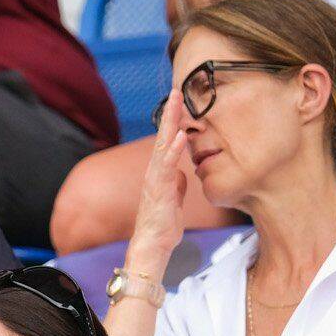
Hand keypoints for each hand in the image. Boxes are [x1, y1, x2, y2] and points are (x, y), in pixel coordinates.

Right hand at [127, 109, 190, 278]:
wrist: (153, 246)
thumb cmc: (163, 225)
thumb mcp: (174, 200)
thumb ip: (177, 184)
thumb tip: (183, 174)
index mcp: (160, 173)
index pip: (166, 140)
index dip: (174, 120)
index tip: (180, 100)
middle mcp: (154, 172)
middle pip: (162, 136)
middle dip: (171, 112)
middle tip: (176, 89)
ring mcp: (155, 179)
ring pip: (162, 145)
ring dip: (170, 124)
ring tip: (177, 103)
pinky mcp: (159, 190)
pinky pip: (167, 166)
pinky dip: (173, 151)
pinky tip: (180, 136)